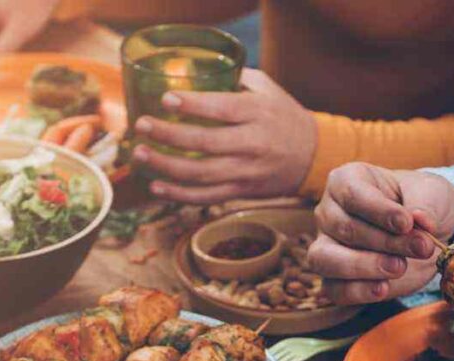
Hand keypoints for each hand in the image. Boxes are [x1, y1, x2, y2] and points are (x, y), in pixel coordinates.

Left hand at [132, 69, 316, 203]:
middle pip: (205, 143)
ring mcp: (247, 172)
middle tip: (141, 125)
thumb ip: (236, 80)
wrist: (313, 157)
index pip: (222, 108)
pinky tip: (157, 187)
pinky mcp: (242, 193)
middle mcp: (253, 144)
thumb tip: (196, 71)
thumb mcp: (268, 91)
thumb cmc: (284, 117)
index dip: (192, 105)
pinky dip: (179, 195)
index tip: (165, 99)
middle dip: (168, 135)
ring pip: (201, 174)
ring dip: (166, 166)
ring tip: (141, 154)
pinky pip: (206, 197)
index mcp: (258, 114)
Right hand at [308, 163, 453, 303]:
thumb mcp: (432, 193)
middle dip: (385, 242)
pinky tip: (383, 288)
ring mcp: (326, 247)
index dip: (380, 211)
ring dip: (364, 267)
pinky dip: (357, 291)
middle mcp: (329, 212)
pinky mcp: (335, 279)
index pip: (353, 195)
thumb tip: (419, 220)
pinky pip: (334, 289)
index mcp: (346, 181)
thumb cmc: (421, 203)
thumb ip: (426, 204)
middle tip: (421, 248)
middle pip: (345, 228)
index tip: (408, 223)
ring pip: (326, 259)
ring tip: (399, 268)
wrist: (424, 233)